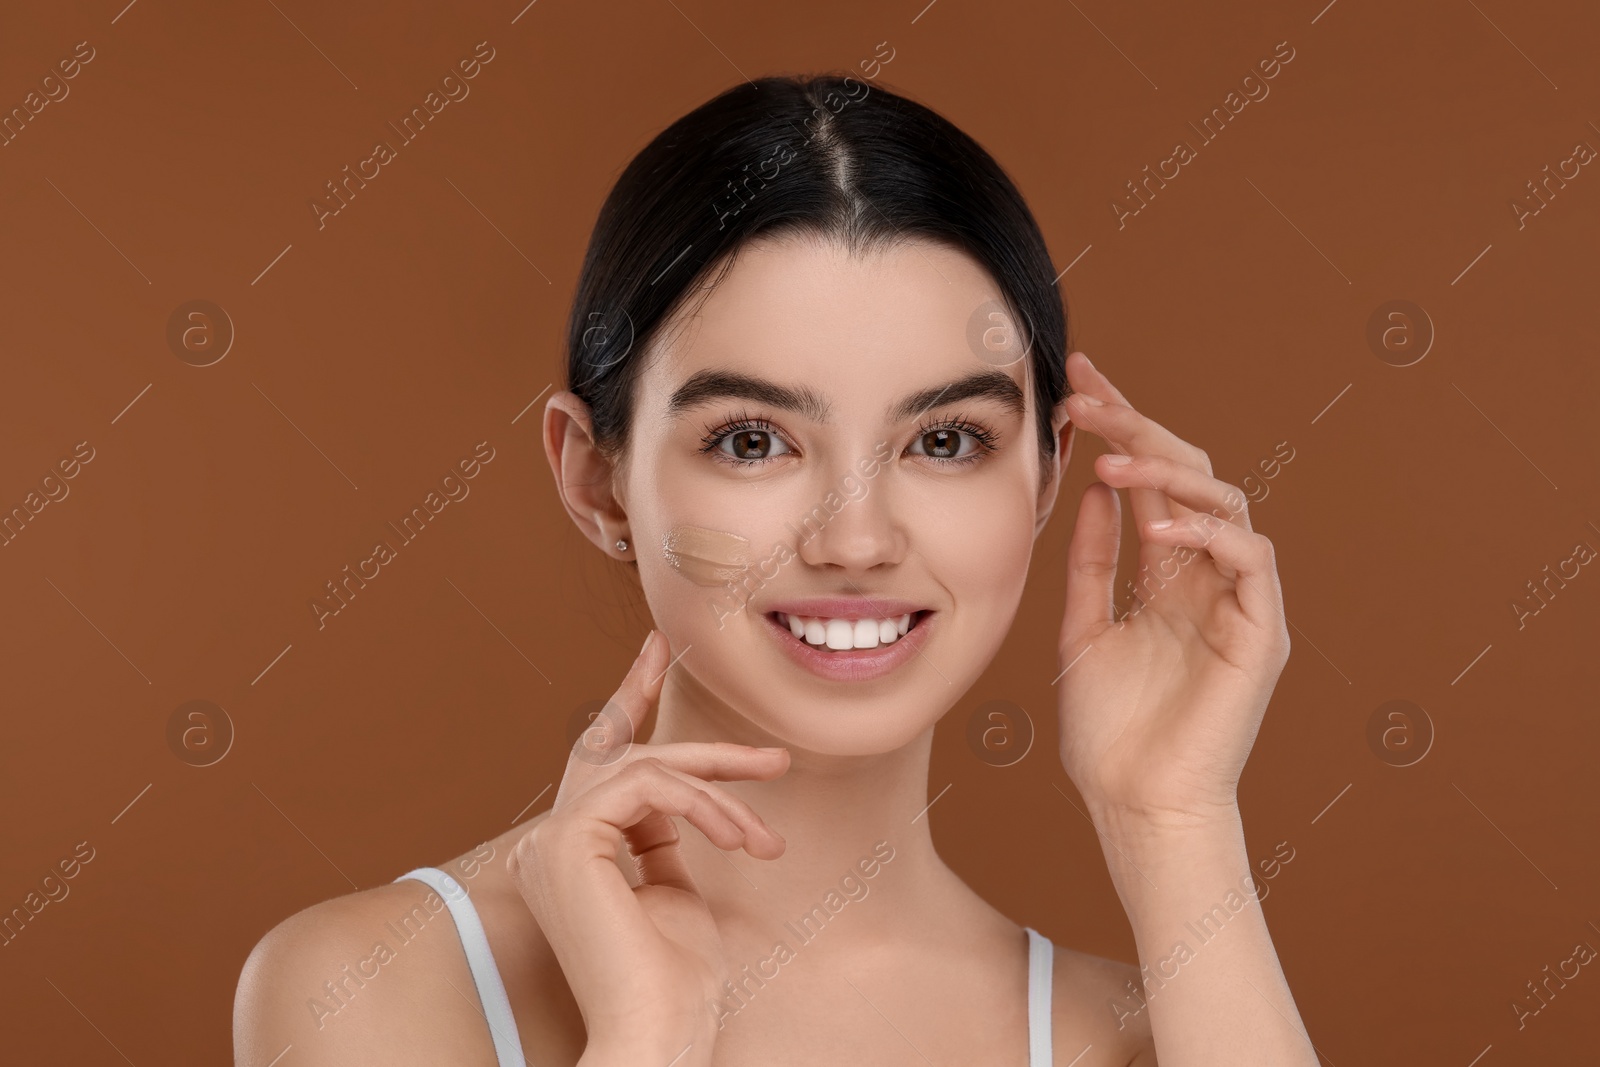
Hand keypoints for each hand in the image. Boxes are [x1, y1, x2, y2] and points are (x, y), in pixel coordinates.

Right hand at [507, 630, 789, 1064]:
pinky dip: (703, 805)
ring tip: (764, 840)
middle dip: (707, 754)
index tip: (658, 646)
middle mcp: (549, 842)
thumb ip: (668, 842)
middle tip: (775, 760)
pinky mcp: (568, 841)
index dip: (628, 694)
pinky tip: (740, 839)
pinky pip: (647, 786)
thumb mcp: (677, 895)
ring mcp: (551, 840)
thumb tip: (692, 802)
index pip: (598, 760)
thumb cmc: (675, 983)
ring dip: (720, 792)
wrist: (658, 1032)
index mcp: (572, 854)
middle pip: (629, 758)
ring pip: (646, 768)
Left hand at [1055, 352, 1290, 827]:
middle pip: (1187, 474)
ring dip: (1167, 469)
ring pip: (1225, 503)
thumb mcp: (1082, 630)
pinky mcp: (1262, 634)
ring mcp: (1240, 602)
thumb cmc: (1109, 735)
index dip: (1120, 424)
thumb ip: (1091, 563)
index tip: (1076, 379)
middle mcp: (1208, 578)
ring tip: (1110, 453)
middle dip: (1138, 424)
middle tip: (1084, 394)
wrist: (1136, 807)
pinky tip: (1152, 525)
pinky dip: (1205, 533)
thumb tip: (1093, 490)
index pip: (1147, 480)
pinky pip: (1251, 559)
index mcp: (1166, 575)